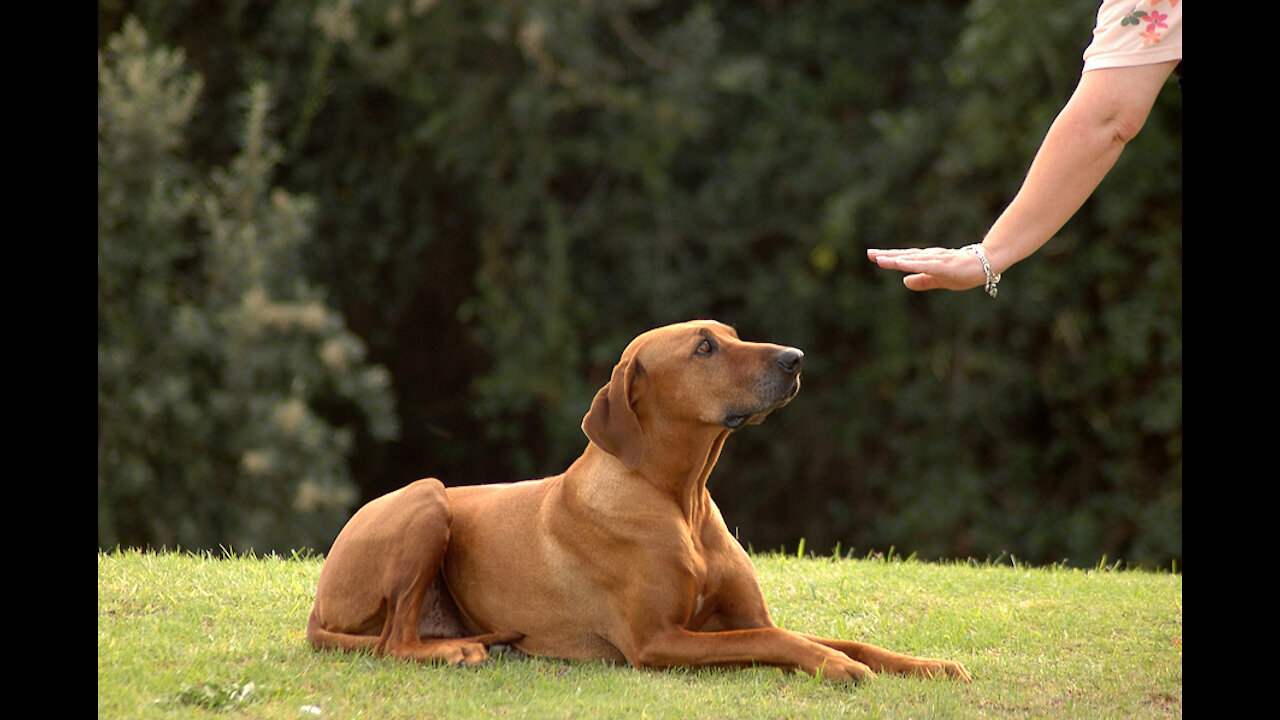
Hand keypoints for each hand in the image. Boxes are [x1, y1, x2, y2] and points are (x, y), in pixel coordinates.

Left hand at [866, 247, 986, 291]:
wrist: (989, 264)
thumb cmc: (965, 271)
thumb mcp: (939, 280)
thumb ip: (922, 280)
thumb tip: (904, 281)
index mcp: (928, 261)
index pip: (905, 258)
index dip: (889, 257)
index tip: (873, 255)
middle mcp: (930, 258)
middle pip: (906, 256)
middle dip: (887, 255)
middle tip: (869, 253)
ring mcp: (937, 261)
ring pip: (913, 260)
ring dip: (897, 259)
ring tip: (880, 259)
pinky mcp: (945, 266)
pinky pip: (926, 265)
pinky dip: (912, 264)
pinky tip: (900, 264)